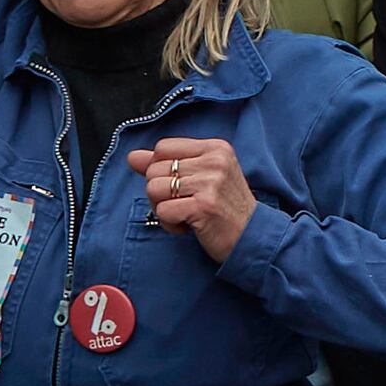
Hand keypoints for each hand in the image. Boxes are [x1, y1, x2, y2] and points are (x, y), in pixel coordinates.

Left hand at [133, 136, 253, 261]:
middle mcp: (214, 161)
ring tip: (186, 214)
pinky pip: (162, 211)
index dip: (161, 169)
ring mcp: (210, 183)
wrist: (252, 238)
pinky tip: (189, 226)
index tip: (181, 185)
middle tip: (185, 204)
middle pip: (154, 170)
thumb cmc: (226, 207)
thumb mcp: (202, 177)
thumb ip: (168, 164)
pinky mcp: (203, 206)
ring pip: (153, 189)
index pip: (163, 147)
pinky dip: (170, 224)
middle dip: (161, 193)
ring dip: (164, 209)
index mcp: (216, 148)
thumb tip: (132, 157)